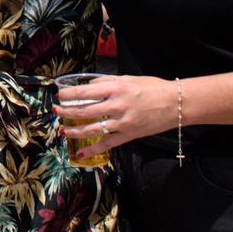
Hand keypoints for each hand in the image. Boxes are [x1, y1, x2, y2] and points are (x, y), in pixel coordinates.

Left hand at [54, 74, 176, 160]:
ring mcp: (122, 122)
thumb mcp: (128, 79)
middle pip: (84, 111)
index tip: (60, 95)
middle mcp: (116, 105)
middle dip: (66, 111)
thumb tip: (90, 85)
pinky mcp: (128, 135)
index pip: (85, 92)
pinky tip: (80, 152)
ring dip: (74, 130)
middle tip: (57, 110)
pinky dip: (92, 149)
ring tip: (63, 129)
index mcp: (116, 88)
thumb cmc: (153, 88)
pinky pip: (106, 144)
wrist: (175, 103)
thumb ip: (108, 82)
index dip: (69, 95)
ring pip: (91, 129)